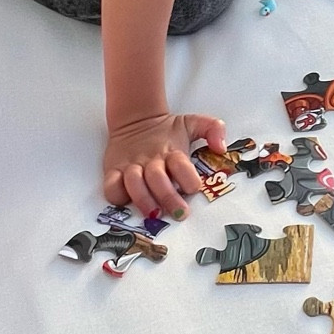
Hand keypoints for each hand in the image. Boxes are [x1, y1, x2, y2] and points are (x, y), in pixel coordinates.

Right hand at [103, 112, 226, 221]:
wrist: (136, 118)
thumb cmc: (168, 130)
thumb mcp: (193, 123)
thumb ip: (213, 129)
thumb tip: (221, 147)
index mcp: (172, 150)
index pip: (180, 164)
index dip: (187, 177)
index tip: (194, 188)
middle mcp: (151, 159)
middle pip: (157, 178)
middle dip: (168, 197)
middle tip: (179, 213)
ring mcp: (131, 165)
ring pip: (134, 182)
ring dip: (144, 199)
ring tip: (153, 214)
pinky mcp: (114, 169)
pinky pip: (111, 185)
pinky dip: (116, 194)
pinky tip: (126, 201)